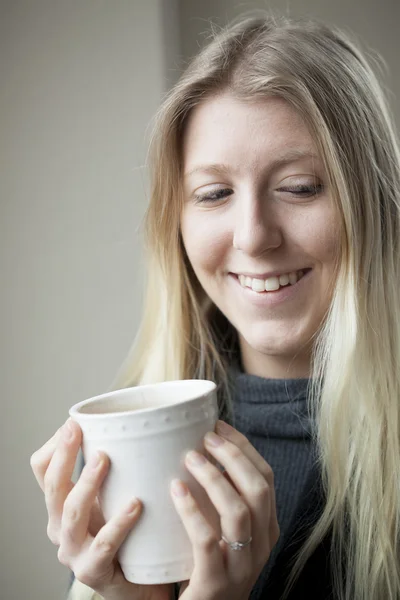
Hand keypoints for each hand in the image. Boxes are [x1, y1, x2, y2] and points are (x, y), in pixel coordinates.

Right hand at [30, 419, 172, 599]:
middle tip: (78, 430)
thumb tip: (131, 423)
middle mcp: (60, 526)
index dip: (55, 445)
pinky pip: (103, 545)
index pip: (42, 468)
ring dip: (85, 483)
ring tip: (104, 459)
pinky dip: (119, 523)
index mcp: (61, 503)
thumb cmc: (129, 534)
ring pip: (70, 514)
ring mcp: (73, 551)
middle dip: (64, 455)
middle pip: (52, 486)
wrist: (141, 582)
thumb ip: (115, 467)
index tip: (74, 422)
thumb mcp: (113, 495)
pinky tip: (135, 504)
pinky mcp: (93, 571)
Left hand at [170, 420, 279, 599]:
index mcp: (267, 527)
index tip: (218, 426)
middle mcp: (261, 545)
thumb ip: (224, 499)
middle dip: (233, 455)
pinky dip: (191, 510)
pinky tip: (176, 489)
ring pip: (238, 512)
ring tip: (190, 458)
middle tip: (205, 437)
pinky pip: (207, 540)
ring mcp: (242, 565)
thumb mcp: (228, 531)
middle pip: (258, 489)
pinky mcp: (216, 582)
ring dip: (214, 477)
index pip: (266, 477)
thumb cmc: (210, 564)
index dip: (244, 447)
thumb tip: (202, 448)